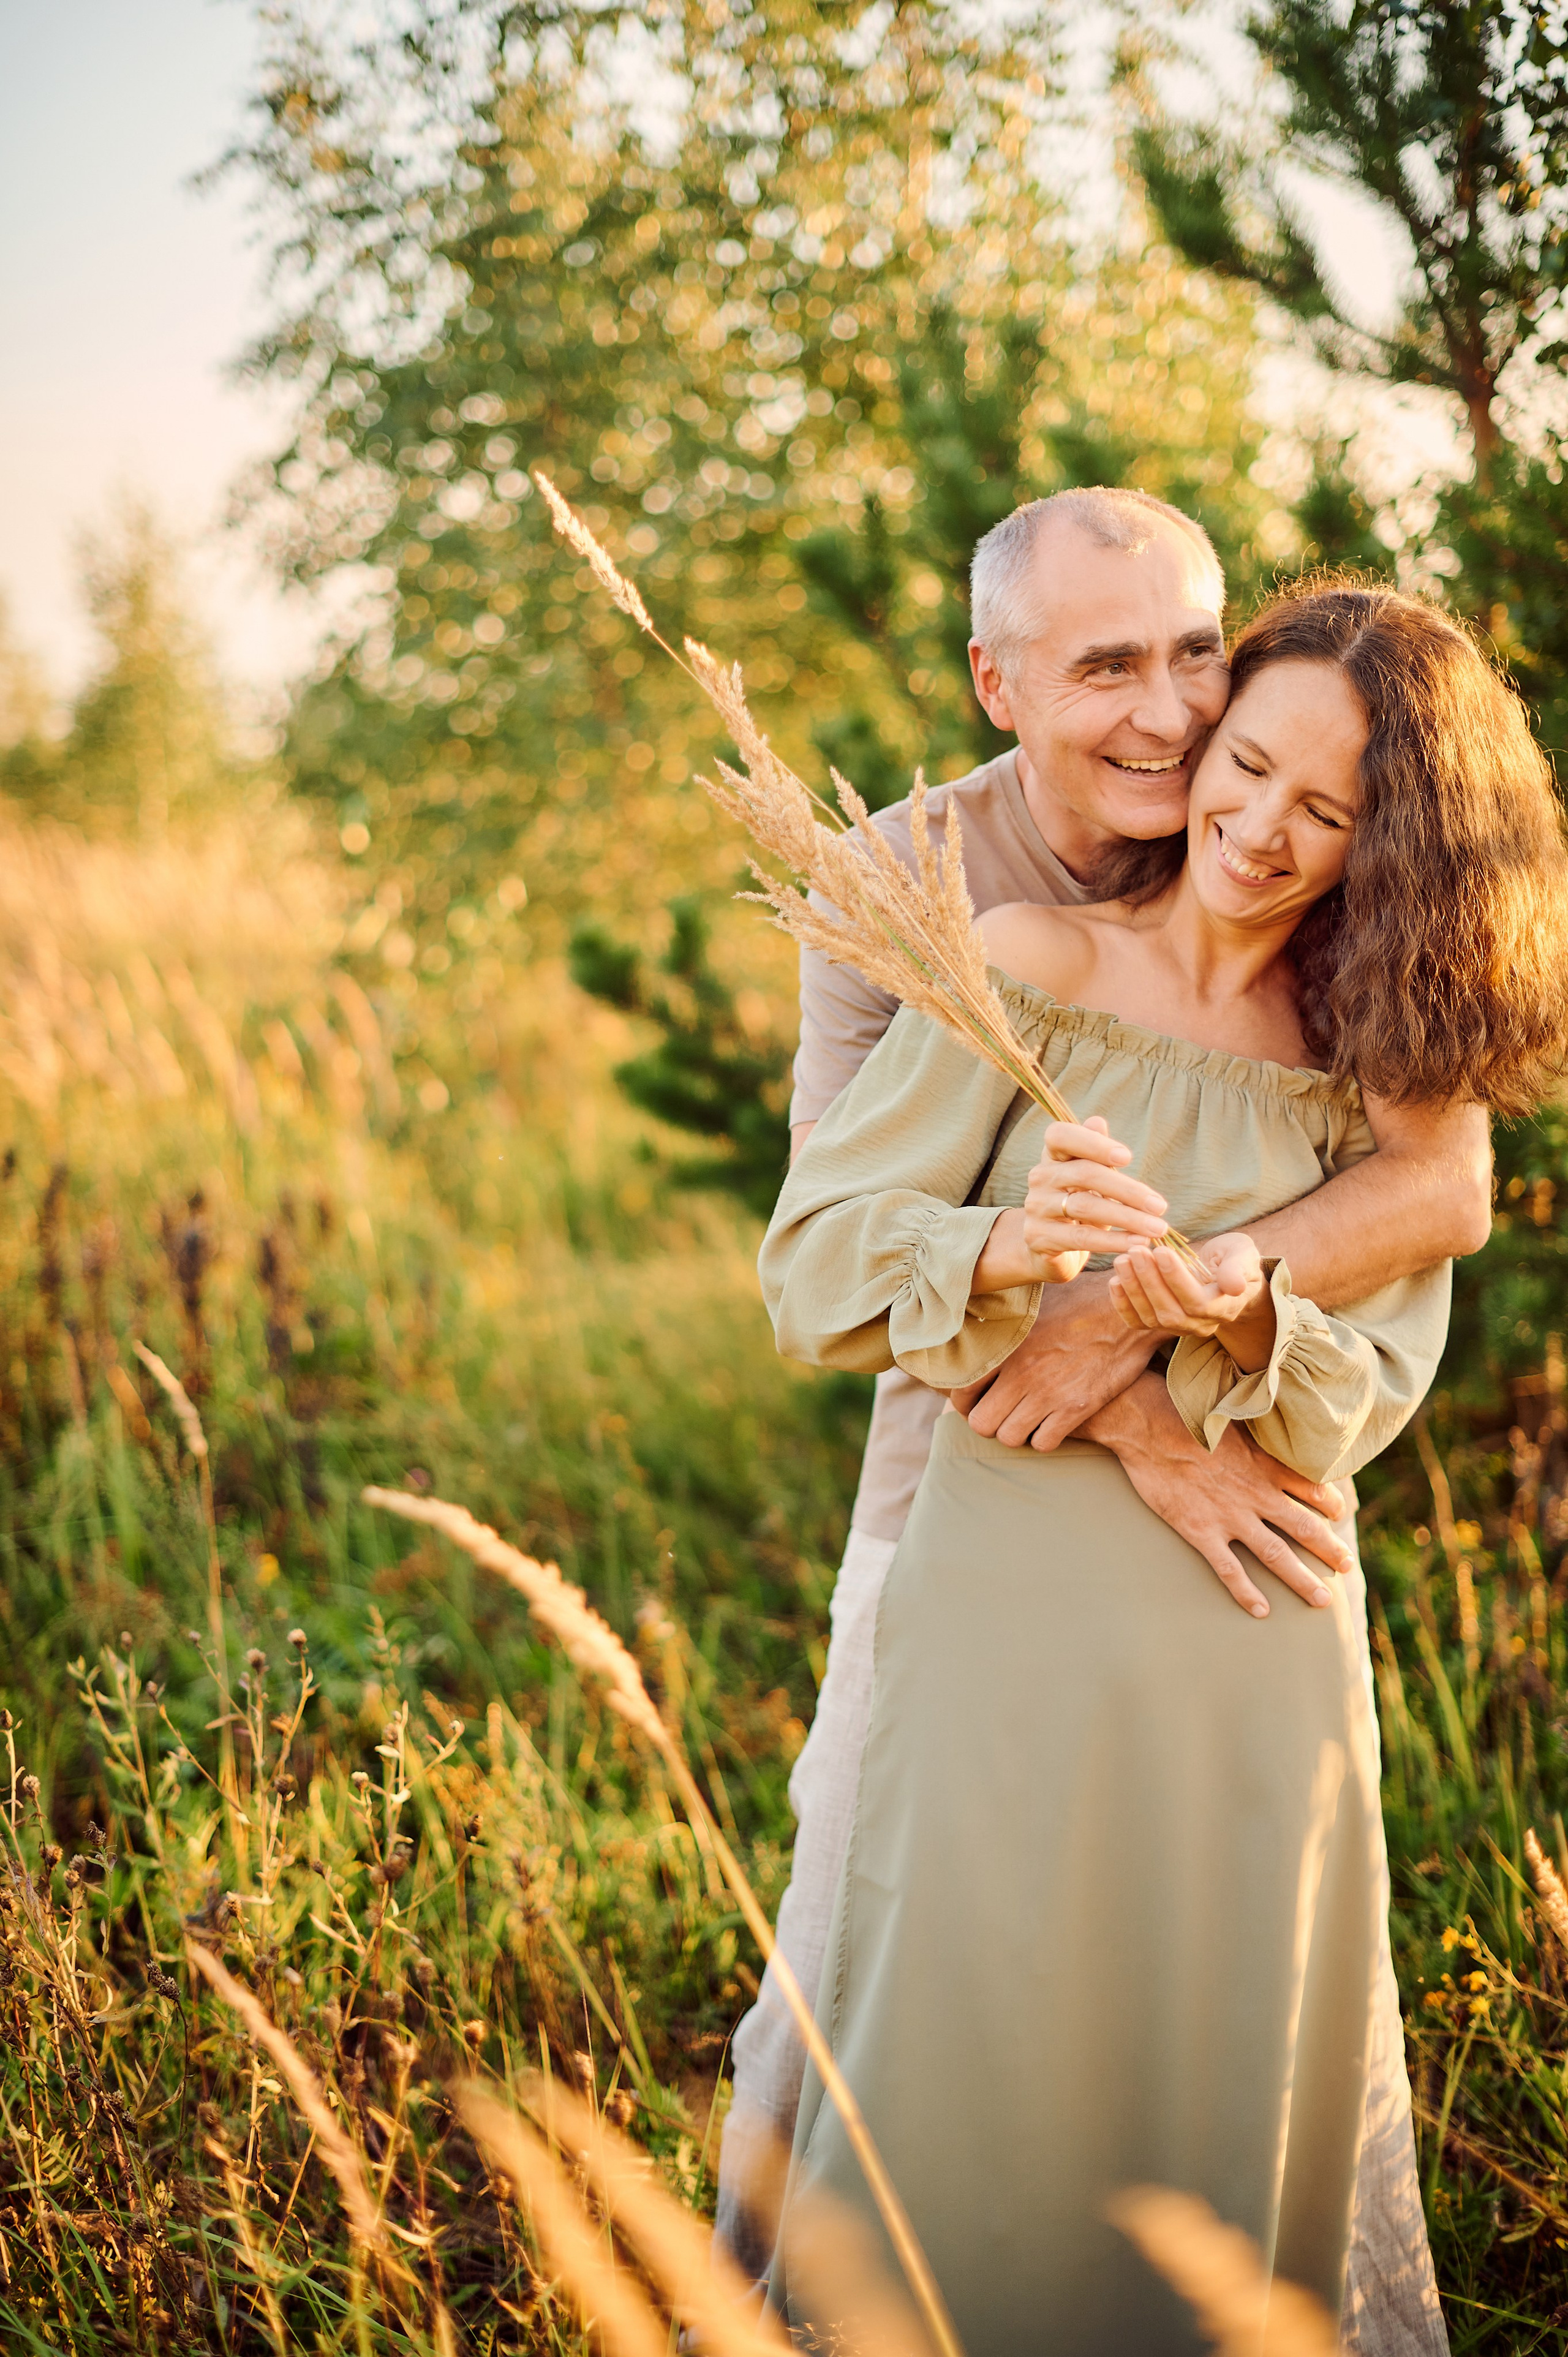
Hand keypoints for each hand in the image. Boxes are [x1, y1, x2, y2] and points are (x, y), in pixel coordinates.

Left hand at [951, 1270, 1159, 1449]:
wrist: (1129, 1314)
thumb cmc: (1081, 1300)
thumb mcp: (1035, 1299)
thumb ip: (1003, 1315)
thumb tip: (977, 1314)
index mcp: (1006, 1344)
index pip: (963, 1389)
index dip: (964, 1402)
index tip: (974, 1402)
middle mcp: (1021, 1371)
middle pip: (982, 1422)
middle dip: (988, 1423)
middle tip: (1000, 1415)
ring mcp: (1048, 1392)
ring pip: (1010, 1437)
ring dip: (1015, 1433)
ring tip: (1025, 1421)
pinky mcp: (1076, 1408)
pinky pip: (1043, 1443)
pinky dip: (1044, 1438)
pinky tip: (1051, 1424)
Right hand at [1021, 1117, 1170, 1277]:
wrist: (1049, 1247)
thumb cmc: (1079, 1204)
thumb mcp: (1091, 1178)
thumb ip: (1096, 1152)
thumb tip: (1097, 1121)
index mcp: (1052, 1156)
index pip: (1060, 1135)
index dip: (1092, 1143)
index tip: (1127, 1158)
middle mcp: (1040, 1177)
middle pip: (1084, 1174)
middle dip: (1127, 1190)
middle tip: (1160, 1206)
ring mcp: (1036, 1207)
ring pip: (1085, 1207)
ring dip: (1127, 1218)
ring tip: (1157, 1229)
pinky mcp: (1039, 1237)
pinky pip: (1081, 1237)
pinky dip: (1113, 1241)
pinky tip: (1137, 1243)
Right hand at [1082, 1372, 1352, 1617]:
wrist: (1147, 1425)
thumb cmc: (1185, 1412)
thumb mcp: (1232, 1412)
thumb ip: (1254, 1428)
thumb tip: (1270, 1416)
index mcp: (1264, 1464)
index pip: (1312, 1488)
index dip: (1331, 1503)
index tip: (1340, 1513)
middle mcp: (1256, 1494)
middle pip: (1304, 1529)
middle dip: (1330, 1550)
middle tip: (1348, 1566)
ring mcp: (1230, 1516)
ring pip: (1276, 1555)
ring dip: (1302, 1579)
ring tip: (1322, 1600)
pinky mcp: (1201, 1531)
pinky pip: (1229, 1570)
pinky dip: (1247, 1592)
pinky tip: (1261, 1610)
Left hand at [1112, 1231, 1271, 1356]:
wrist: (1225, 1276)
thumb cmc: (1234, 1260)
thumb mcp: (1243, 1255)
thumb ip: (1238, 1268)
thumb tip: (1235, 1286)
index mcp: (1224, 1308)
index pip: (1196, 1302)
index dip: (1176, 1279)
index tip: (1160, 1250)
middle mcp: (1201, 1324)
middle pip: (1170, 1312)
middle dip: (1149, 1281)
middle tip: (1135, 1251)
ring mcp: (1179, 1327)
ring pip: (1151, 1318)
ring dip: (1133, 1289)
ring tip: (1122, 1260)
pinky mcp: (1160, 1323)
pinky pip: (1138, 1322)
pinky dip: (1123, 1304)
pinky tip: (1115, 1281)